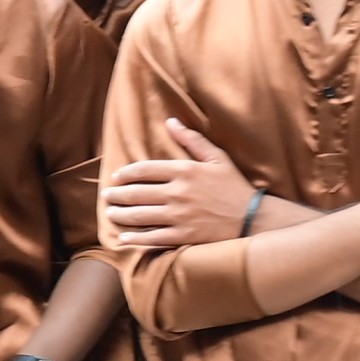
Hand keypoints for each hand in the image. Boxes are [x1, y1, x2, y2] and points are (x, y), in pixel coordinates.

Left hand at [102, 119, 258, 247]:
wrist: (253, 219)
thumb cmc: (234, 187)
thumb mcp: (217, 158)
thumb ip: (192, 140)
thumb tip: (171, 121)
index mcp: (184, 171)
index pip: (144, 170)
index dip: (125, 174)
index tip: (116, 177)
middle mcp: (177, 193)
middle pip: (136, 193)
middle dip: (116, 195)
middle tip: (106, 197)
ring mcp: (178, 216)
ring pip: (139, 215)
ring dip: (120, 215)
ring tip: (110, 214)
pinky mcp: (182, 236)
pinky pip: (152, 238)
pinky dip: (134, 239)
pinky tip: (122, 238)